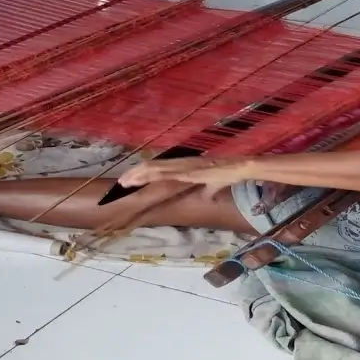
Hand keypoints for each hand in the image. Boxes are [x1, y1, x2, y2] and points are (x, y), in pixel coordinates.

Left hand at [118, 157, 253, 195]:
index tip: (131, 180)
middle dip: (135, 174)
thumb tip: (205, 196)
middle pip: (151, 167)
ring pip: (154, 169)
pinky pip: (165, 173)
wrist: (239, 168)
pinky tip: (141, 178)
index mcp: (183, 166)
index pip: (159, 169)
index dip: (144, 174)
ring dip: (138, 175)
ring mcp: (182, 166)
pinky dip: (151, 175)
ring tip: (123, 182)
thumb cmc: (228, 174)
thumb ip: (207, 190)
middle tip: (120, 183)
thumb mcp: (214, 185)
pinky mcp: (186, 171)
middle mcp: (180, 163)